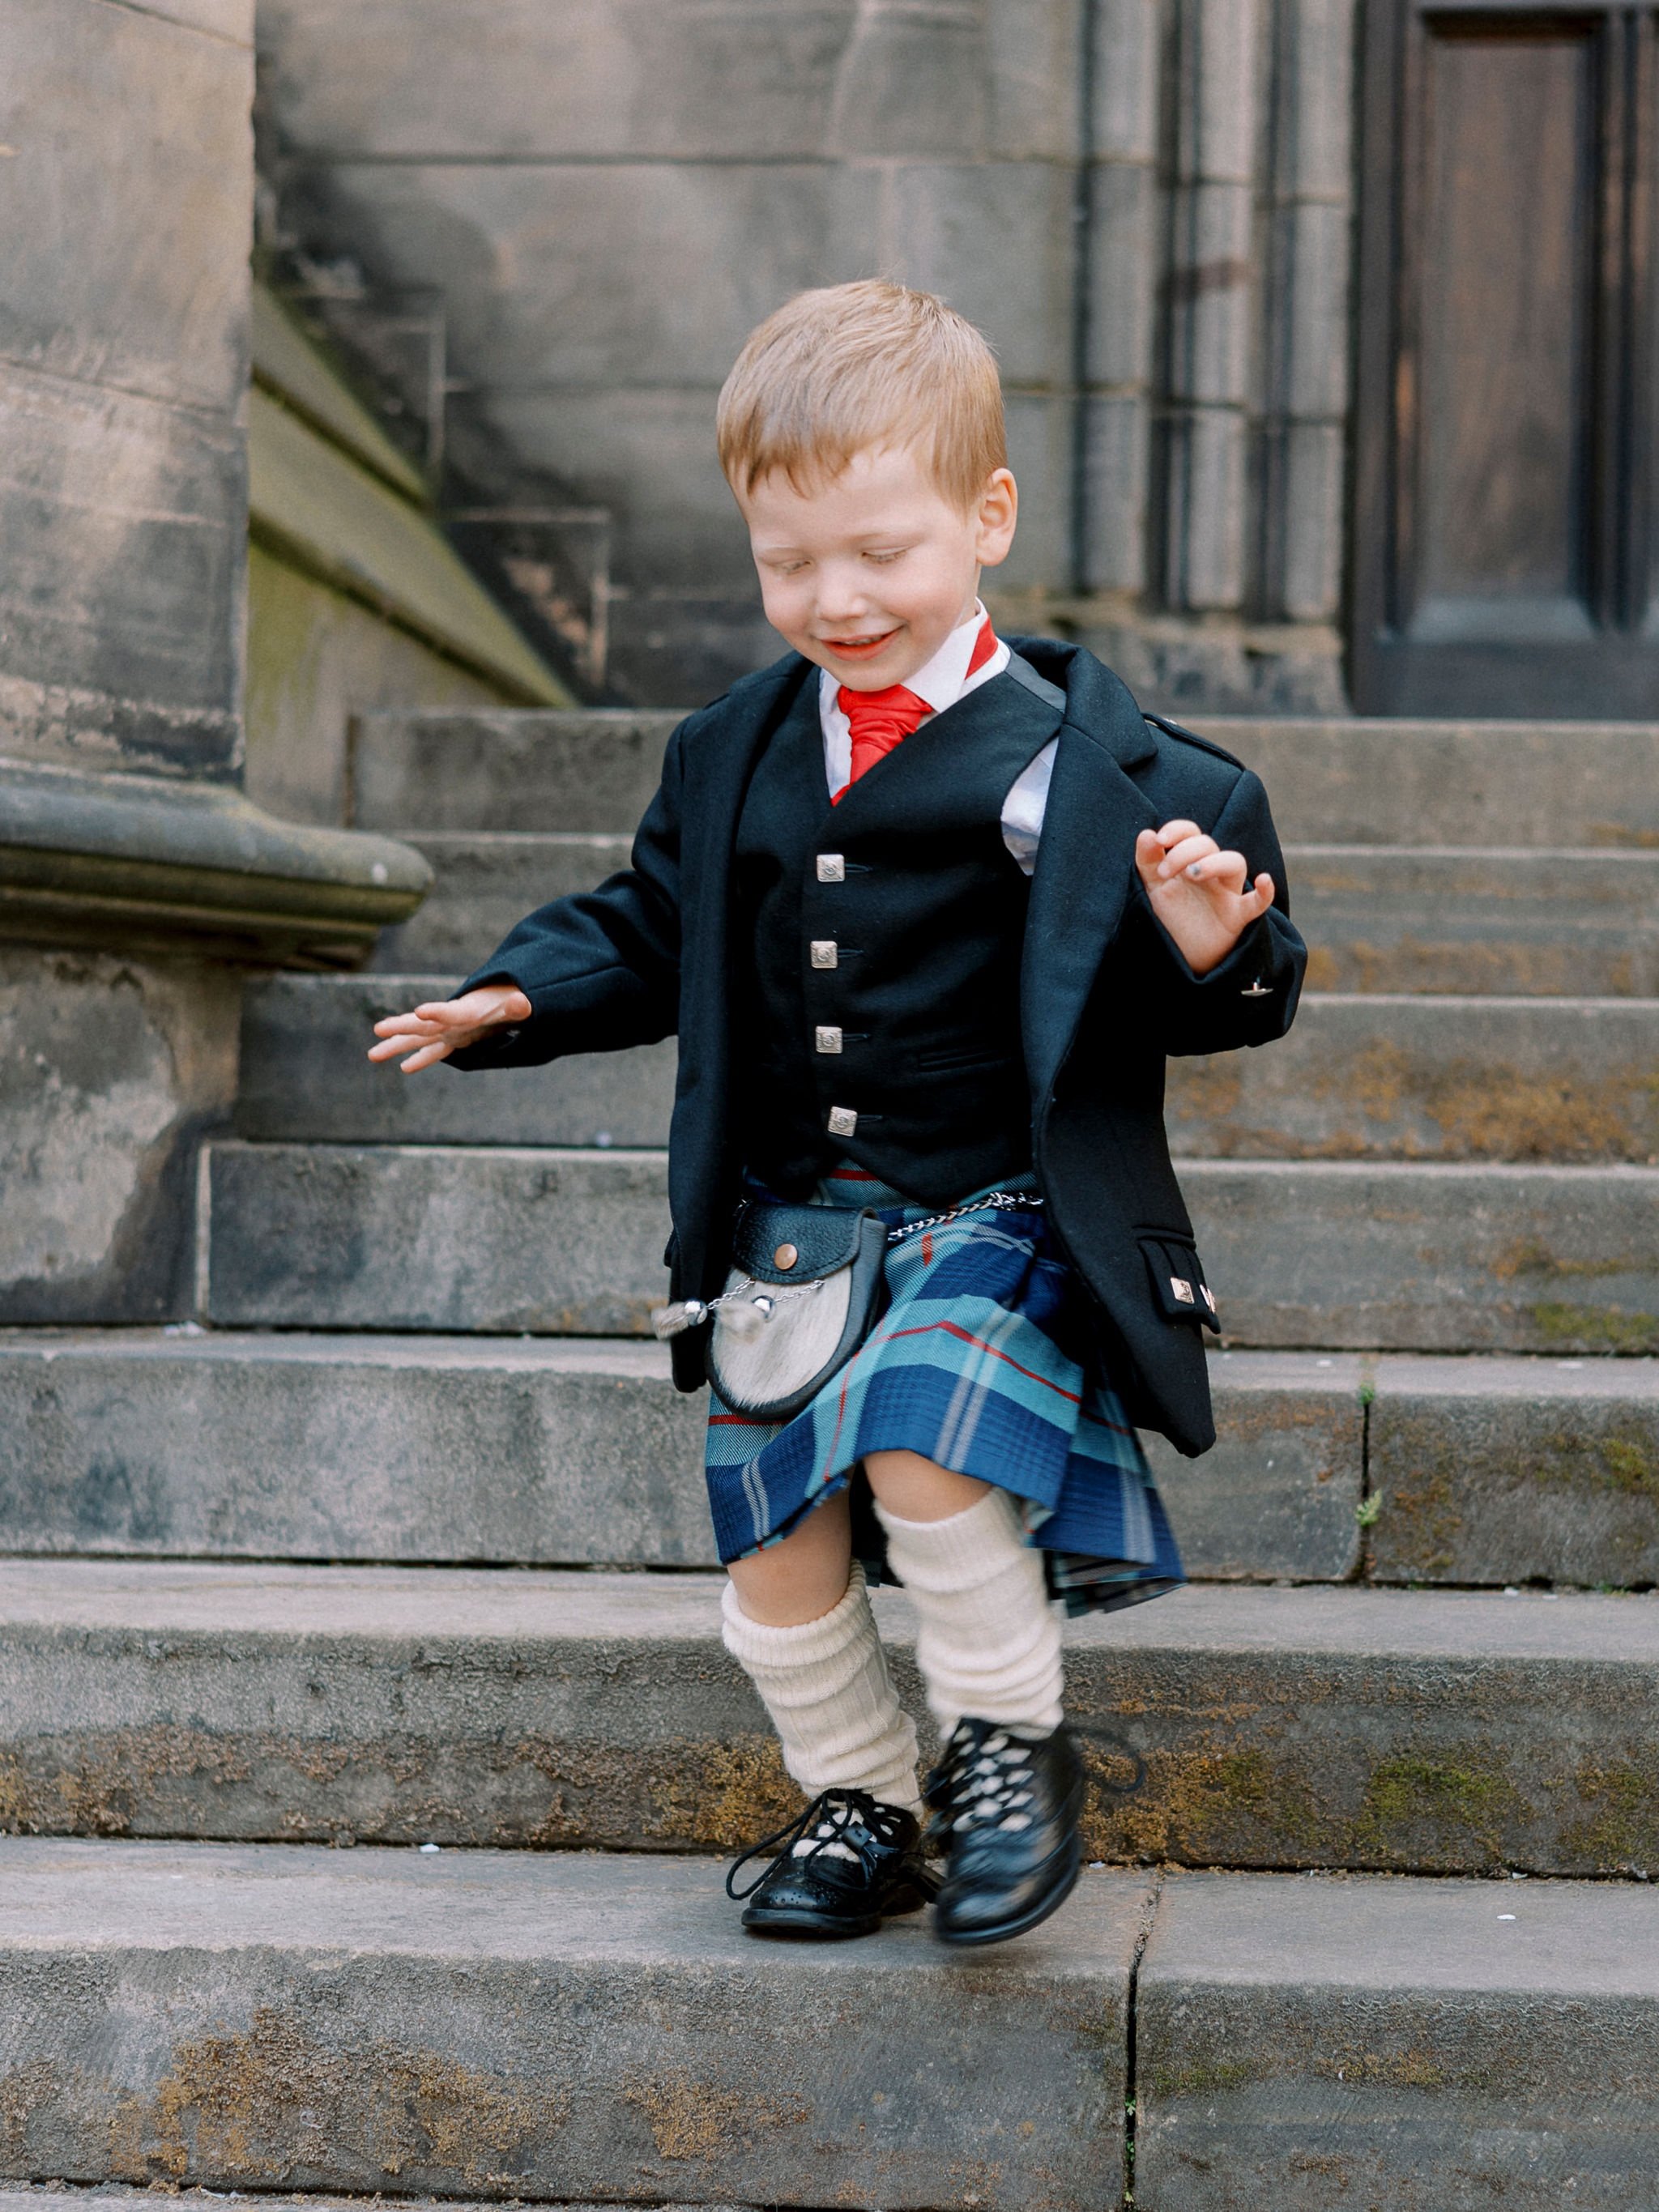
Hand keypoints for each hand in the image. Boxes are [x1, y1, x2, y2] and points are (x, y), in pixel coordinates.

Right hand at [368, 983, 532, 1072]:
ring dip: (396, 1045)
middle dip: (402, 1027)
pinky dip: (420, 1058)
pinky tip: (404, 1067)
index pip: (450, 1012)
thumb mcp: (520, 1005)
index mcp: (468, 1011)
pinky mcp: (454, 1039)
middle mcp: (453, 1020)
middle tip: (379, 1029)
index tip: (420, 1011)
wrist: (511, 997)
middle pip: (423, 1025)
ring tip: (372, 1055)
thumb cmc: (514, 1001)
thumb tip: (521, 1002)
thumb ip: (519, 1006)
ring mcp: (450, 1030)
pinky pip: (432, 1050)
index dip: (436, 1012)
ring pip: (418, 1038)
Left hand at [1135, 819, 1274, 976]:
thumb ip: (1148, 860)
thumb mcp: (1153, 886)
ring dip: (1215, 862)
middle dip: (1185, 852)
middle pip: (1208, 845)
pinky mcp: (1237, 916)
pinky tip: (1263, 880)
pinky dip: (1265, 892)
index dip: (1177, 830)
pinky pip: (1258, 902)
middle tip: (1165, 872)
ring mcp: (1226, 892)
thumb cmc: (1172, 914)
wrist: (1181, 954)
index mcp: (1190, 860)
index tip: (1160, 840)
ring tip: (1192, 874)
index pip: (1191, 833)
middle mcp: (1211, 872)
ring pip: (1235, 863)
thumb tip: (1146, 833)